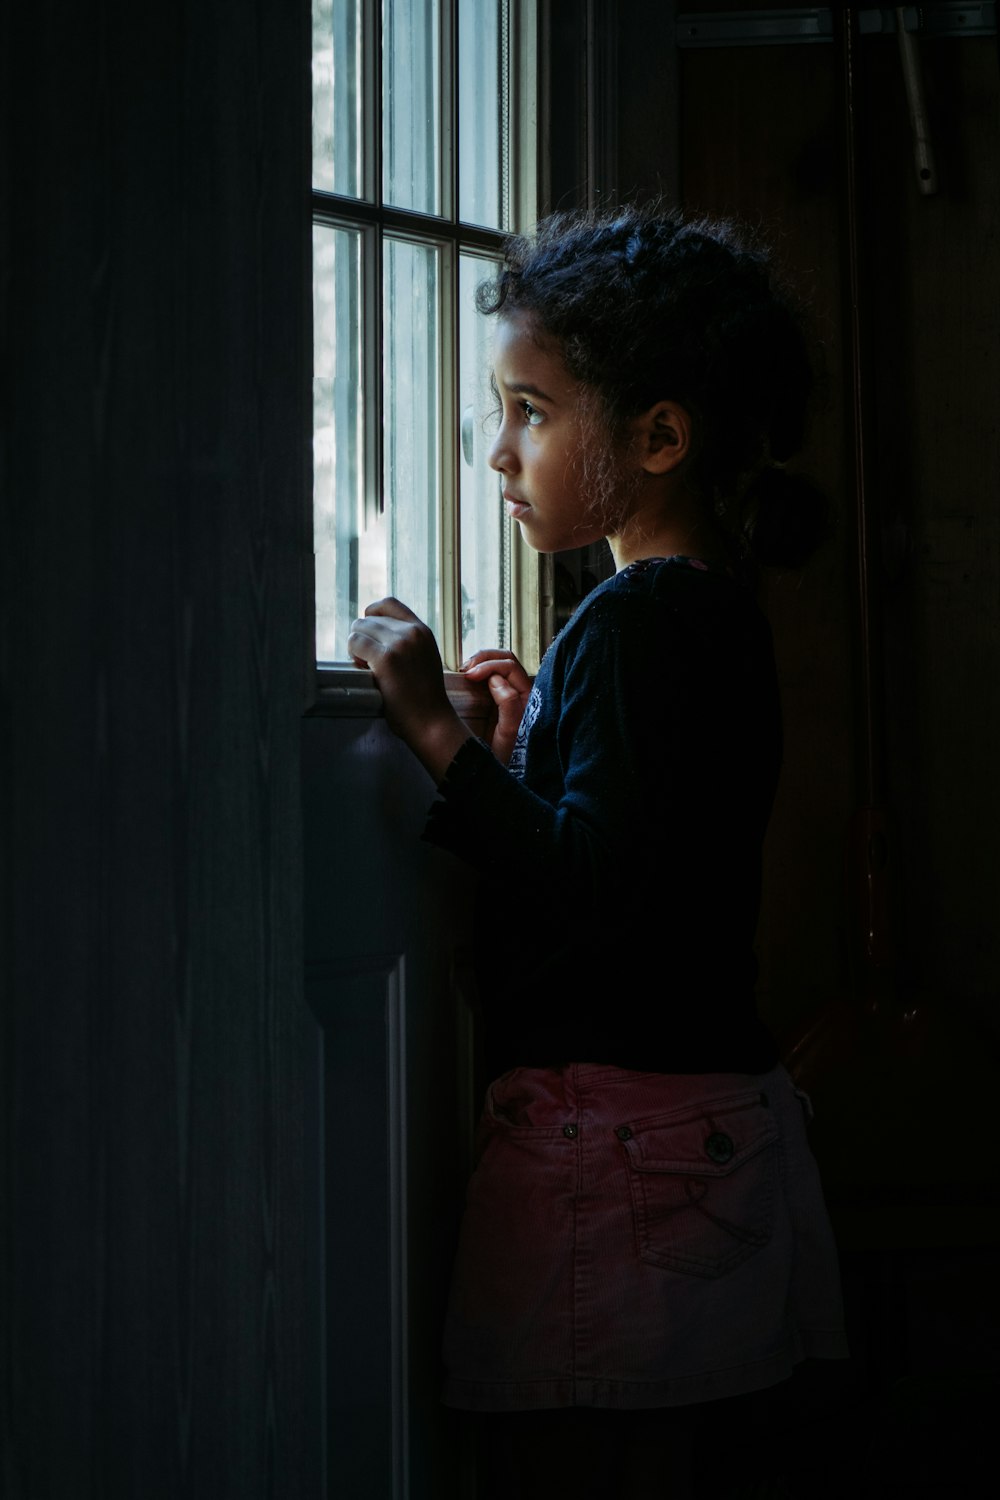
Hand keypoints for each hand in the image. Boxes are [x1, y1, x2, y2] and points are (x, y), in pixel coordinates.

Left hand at [347, 598, 471, 779]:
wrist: (431, 721)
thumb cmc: (423, 696)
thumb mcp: (424, 658)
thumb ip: (407, 642)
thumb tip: (372, 630)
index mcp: (422, 630)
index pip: (389, 603)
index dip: (372, 614)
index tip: (368, 631)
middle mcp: (412, 632)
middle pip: (368, 619)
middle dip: (362, 637)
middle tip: (366, 660)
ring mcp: (399, 644)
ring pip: (358, 629)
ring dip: (356, 647)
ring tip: (366, 667)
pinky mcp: (385, 658)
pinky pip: (355, 644)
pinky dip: (353, 656)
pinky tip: (363, 670)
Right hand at [460, 649, 532, 765]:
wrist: (500, 775)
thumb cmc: (509, 758)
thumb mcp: (510, 734)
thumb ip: (509, 706)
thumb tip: (496, 679)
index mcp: (528, 697)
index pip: (510, 666)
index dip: (488, 665)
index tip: (469, 675)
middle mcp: (520, 693)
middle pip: (505, 660)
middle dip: (484, 659)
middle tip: (465, 670)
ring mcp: (508, 696)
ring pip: (497, 667)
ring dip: (480, 663)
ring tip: (464, 673)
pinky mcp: (496, 702)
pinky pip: (489, 679)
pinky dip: (477, 673)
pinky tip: (465, 681)